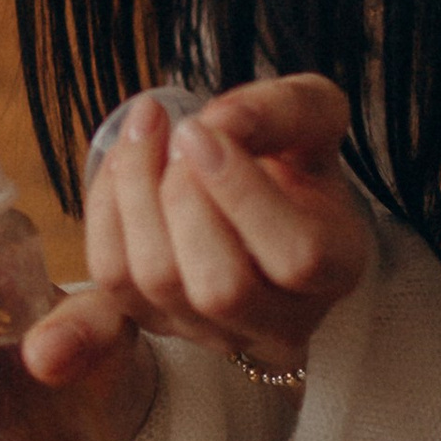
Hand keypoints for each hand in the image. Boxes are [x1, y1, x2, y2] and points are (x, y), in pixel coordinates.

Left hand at [69, 74, 366, 375]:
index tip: (201, 129)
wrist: (260, 197)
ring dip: (135, 193)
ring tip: (148, 133)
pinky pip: (110, 281)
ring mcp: (213, 332)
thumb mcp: (313, 119)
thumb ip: (285, 109)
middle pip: (221, 288)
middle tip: (180, 132)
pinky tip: (121, 163)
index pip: (297, 257)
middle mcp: (280, 320)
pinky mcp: (155, 322)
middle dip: (183, 197)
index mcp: (336, 267)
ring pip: (156, 283)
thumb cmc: (293, 159)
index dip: (241, 193)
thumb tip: (220, 121)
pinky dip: (104, 212)